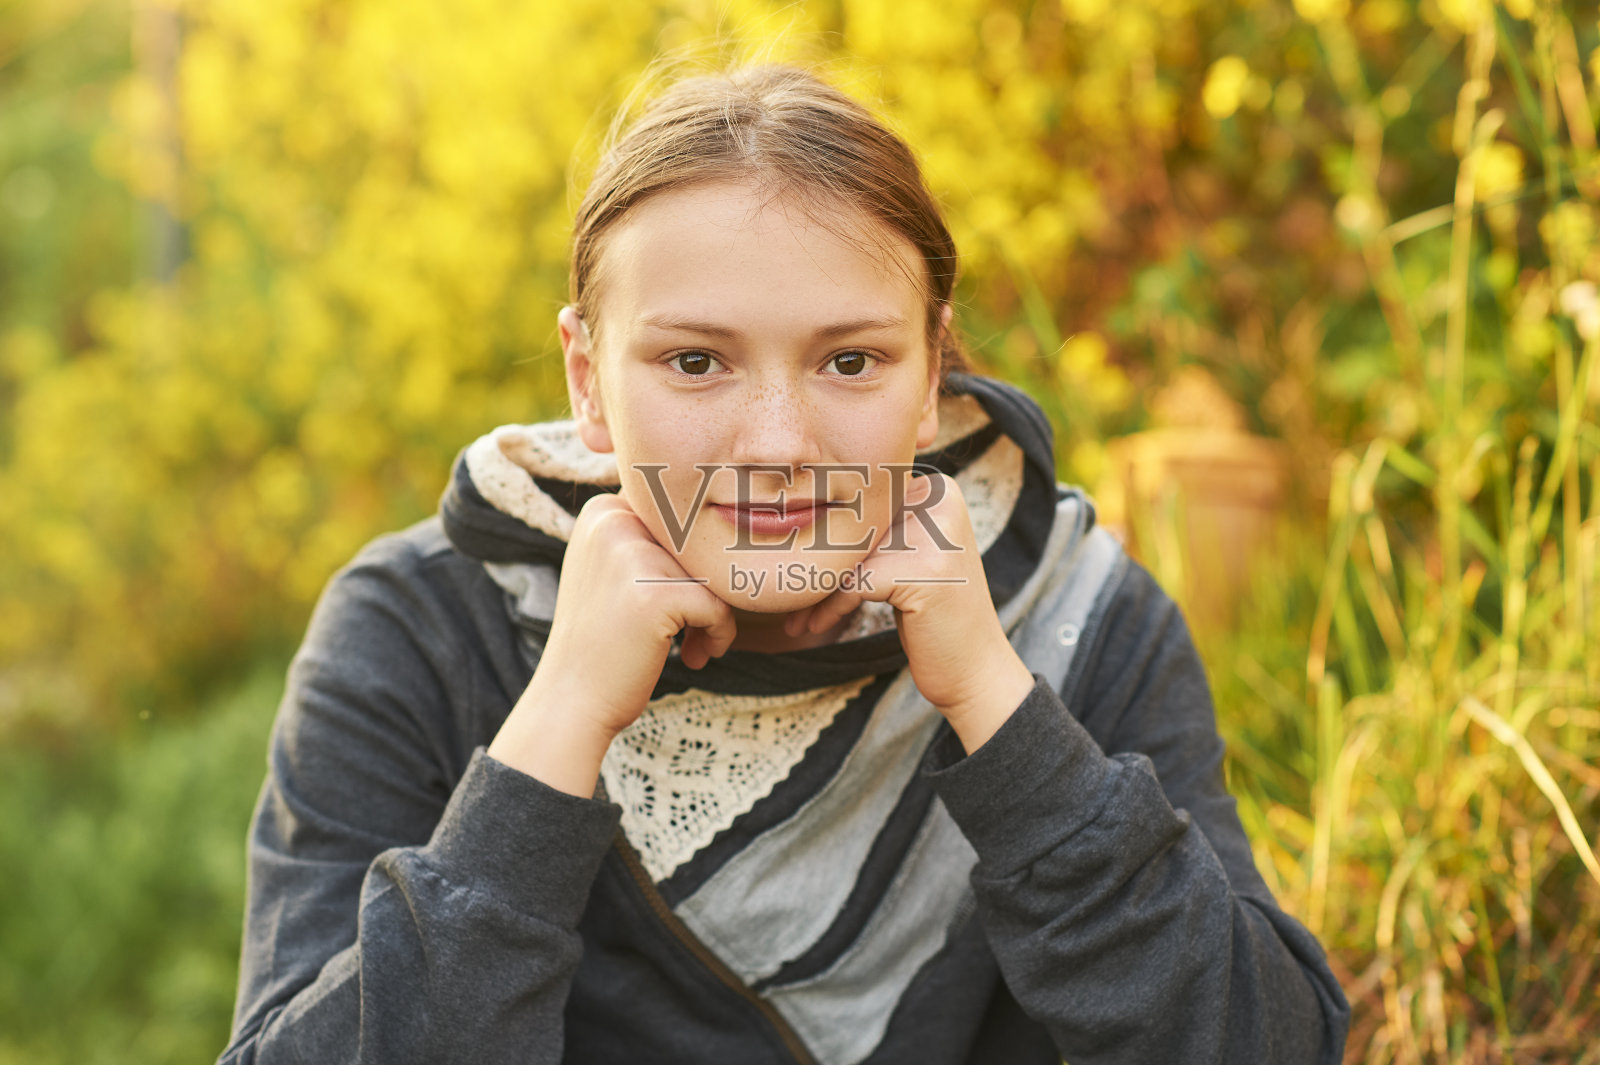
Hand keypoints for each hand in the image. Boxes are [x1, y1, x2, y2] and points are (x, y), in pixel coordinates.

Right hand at [488, 493, 736, 795]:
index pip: (681, 519)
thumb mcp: (614, 572)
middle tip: (694, 630)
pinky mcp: (656, 595)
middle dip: (706, 588)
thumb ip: (651, 539)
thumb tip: (724, 517)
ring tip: (694, 646)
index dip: (691, 563)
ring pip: (713, 574)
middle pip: (699, 544)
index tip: (679, 603)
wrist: (571, 700)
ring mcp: (633, 556)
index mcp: (603, 510)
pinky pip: (718, 606)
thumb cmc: (603, 641)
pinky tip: (695, 657)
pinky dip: (720, 634)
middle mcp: (614, 521)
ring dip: (713, 613)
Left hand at [787, 473, 1033, 752]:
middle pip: (855, 527)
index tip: (795, 562)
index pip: (863, 501)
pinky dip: (829, 607)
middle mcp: (940, 504)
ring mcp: (934, 538)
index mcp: (939, 490)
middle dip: (817, 565)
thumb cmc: (933, 615)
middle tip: (786, 592)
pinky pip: (851, 584)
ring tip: (796, 617)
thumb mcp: (910, 556)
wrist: (975, 670)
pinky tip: (815, 627)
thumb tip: (807, 506)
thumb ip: (878, 526)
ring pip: (848, 555)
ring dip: (815, 590)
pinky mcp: (920, 574)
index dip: (829, 534)